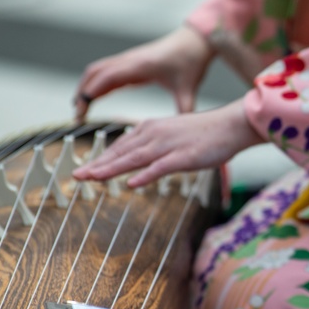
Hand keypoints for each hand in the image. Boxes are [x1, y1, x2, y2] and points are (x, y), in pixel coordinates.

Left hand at [73, 101, 263, 186]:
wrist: (231, 124)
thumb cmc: (206, 133)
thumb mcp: (174, 138)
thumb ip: (155, 150)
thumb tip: (140, 165)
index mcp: (151, 129)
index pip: (120, 147)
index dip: (101, 159)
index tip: (85, 169)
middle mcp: (154, 134)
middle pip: (121, 153)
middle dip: (97, 165)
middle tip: (77, 176)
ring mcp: (168, 145)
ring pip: (134, 159)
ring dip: (111, 170)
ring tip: (92, 178)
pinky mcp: (184, 156)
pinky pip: (160, 167)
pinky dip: (144, 175)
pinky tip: (131, 183)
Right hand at [74, 26, 213, 120]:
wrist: (194, 42)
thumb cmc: (190, 62)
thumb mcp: (188, 89)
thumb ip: (185, 109)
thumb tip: (184, 131)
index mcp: (140, 65)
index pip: (106, 77)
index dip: (91, 93)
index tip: (81, 110)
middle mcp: (129, 60)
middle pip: (95, 73)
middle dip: (83, 92)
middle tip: (78, 115)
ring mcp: (128, 60)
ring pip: (97, 71)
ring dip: (86, 86)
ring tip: (82, 109)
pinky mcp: (130, 62)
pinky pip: (107, 72)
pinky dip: (97, 84)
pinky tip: (95, 98)